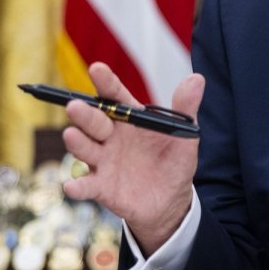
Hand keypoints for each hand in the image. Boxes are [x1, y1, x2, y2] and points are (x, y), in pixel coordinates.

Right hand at [62, 62, 203, 255]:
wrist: (170, 201)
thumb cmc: (173, 161)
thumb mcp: (183, 134)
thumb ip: (185, 107)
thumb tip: (197, 78)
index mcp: (130, 119)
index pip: (114, 96)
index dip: (105, 82)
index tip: (97, 69)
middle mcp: (110, 136)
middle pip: (94, 121)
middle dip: (84, 113)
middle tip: (76, 106)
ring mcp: (103, 161)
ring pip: (85, 148)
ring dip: (77, 142)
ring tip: (72, 135)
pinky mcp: (101, 187)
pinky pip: (86, 186)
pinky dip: (77, 186)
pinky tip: (71, 187)